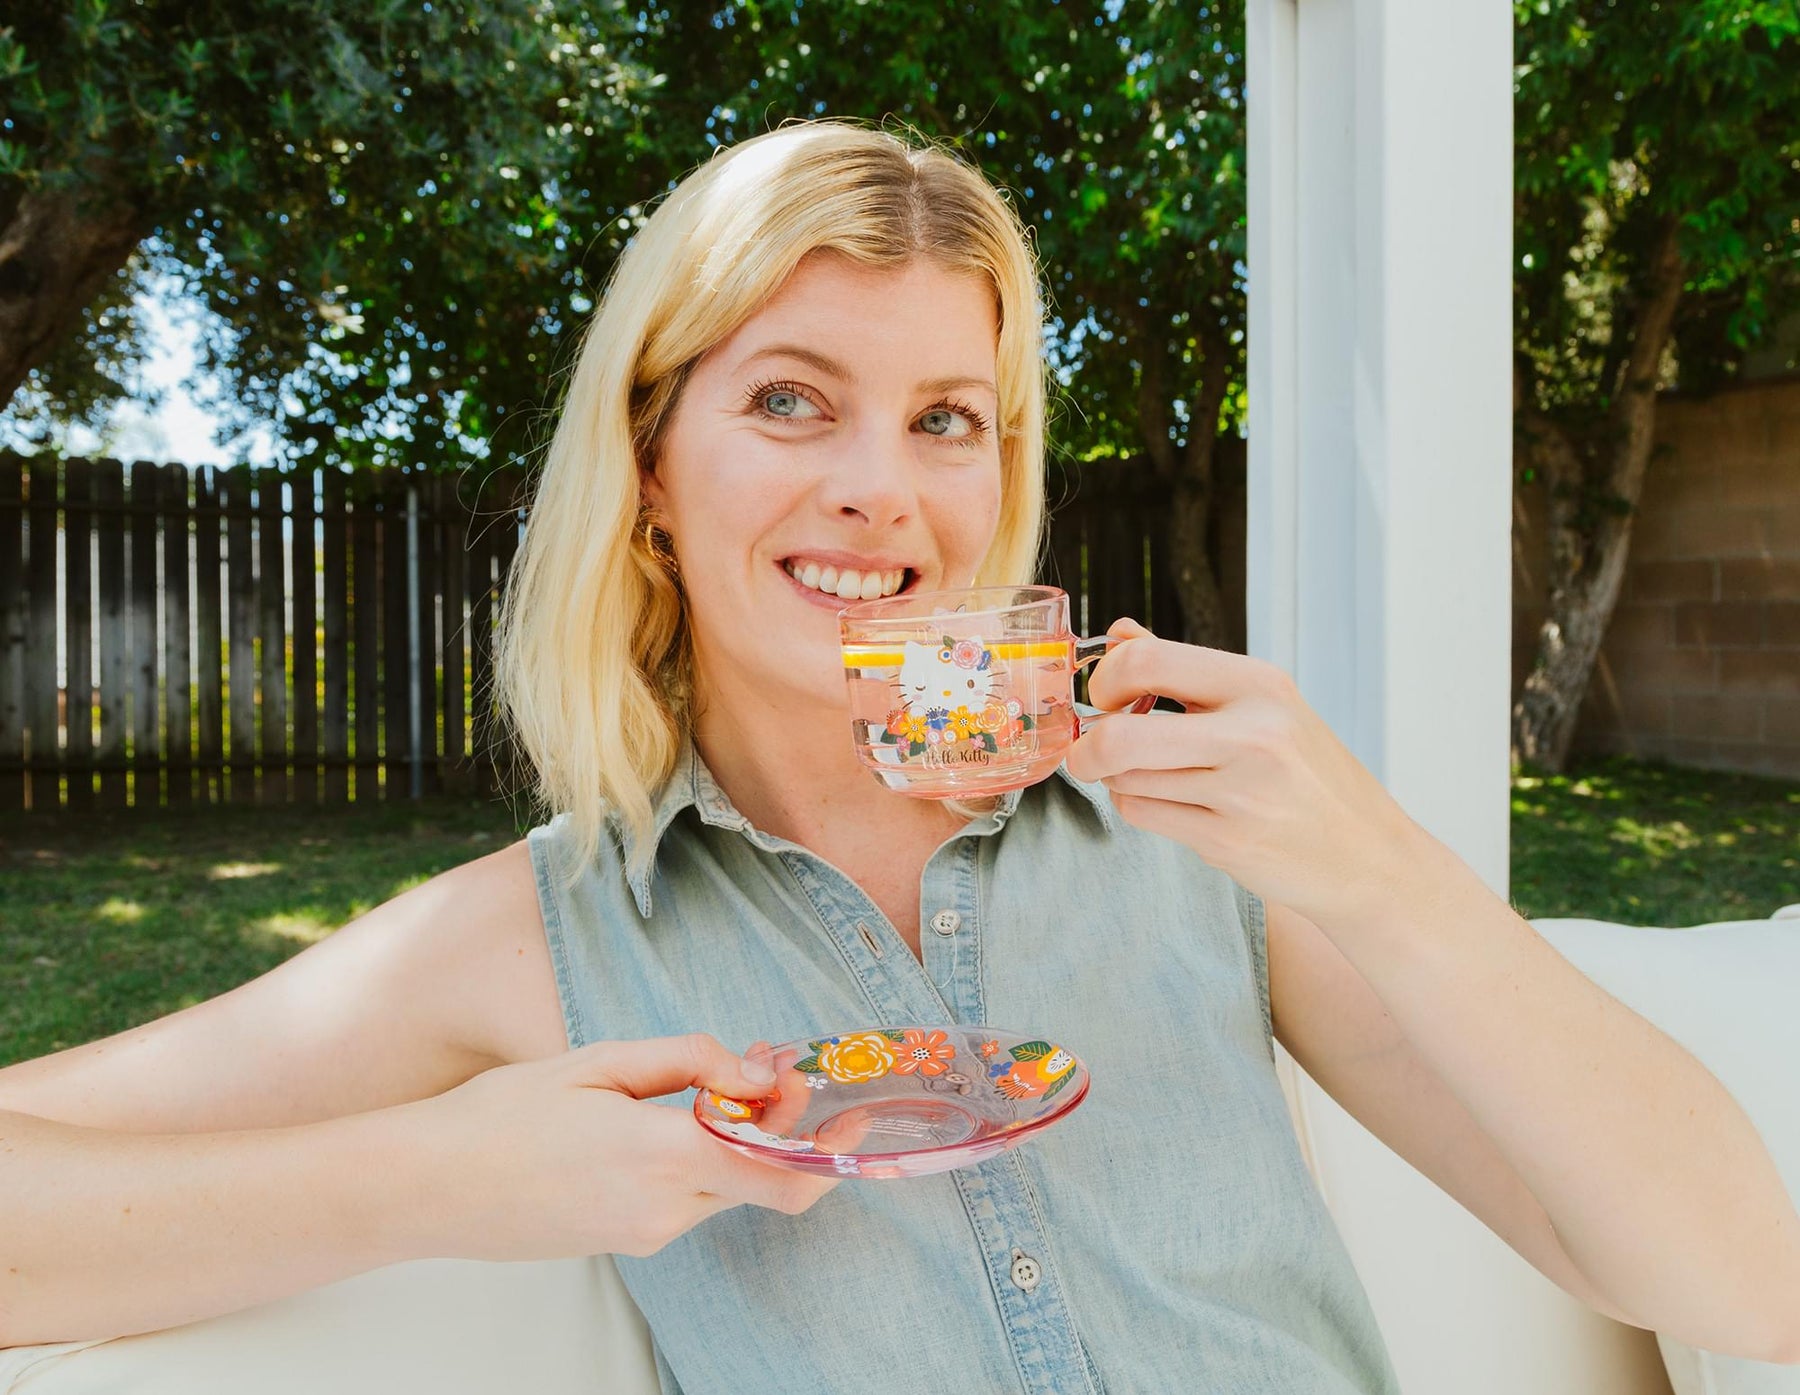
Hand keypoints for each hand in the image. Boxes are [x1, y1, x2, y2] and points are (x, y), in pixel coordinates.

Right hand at [406, 1033, 839, 1261]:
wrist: (427, 1188)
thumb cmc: (504, 1115)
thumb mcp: (599, 1063)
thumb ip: (690, 1063)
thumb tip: (757, 1075)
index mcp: (662, 1157)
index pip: (782, 1174)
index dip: (824, 1145)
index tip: (837, 1103)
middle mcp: (664, 1211)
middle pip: (761, 1180)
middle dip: (779, 1130)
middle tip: (766, 1071)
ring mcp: (644, 1236)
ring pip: (722, 1188)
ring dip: (734, 1144)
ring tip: (708, 1085)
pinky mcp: (625, 1244)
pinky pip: (684, 1201)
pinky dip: (695, 1163)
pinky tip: (660, 1121)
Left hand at [1065, 619, 1432, 926]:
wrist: (1367, 855)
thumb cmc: (1308, 777)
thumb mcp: (1262, 706)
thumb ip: (1184, 670)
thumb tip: (1118, 633)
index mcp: (1258, 684)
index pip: (1147, 660)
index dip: (1106, 680)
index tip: (1105, 698)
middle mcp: (1253, 733)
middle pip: (1120, 735)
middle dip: (1088, 747)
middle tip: (1089, 752)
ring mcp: (1241, 792)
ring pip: (1125, 779)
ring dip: (1120, 780)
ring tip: (1157, 778)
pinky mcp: (1227, 840)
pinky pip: (1143, 815)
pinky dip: (1140, 808)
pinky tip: (1175, 806)